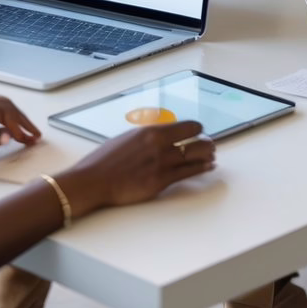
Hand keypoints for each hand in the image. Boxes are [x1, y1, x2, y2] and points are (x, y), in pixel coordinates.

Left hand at [0, 96, 41, 168]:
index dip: (19, 124)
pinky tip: (9, 134)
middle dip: (22, 120)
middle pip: (5, 106)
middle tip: (35, 136)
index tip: (29, 139)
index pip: (4, 111)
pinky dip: (6, 123)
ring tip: (27, 136)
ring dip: (15, 121)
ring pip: (0, 110)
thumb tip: (7, 136)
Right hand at [57, 121, 214, 218]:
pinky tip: (207, 167)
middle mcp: (159, 145)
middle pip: (195, 139)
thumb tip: (161, 136)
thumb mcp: (128, 138)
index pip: (185, 126)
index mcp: (150, 131)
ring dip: (207, 155)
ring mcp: (162, 164)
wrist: (95, 180)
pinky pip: (188, 173)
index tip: (198, 129)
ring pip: (195, 156)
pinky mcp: (161, 182)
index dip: (196, 128)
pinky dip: (201, 169)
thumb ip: (147, 137)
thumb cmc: (105, 160)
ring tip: (212, 155)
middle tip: (209, 144)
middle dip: (205, 141)